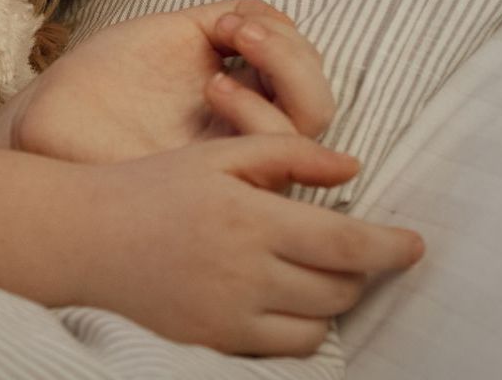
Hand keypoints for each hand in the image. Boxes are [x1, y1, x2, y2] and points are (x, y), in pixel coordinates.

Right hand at [0, 0, 332, 163]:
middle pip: (314, 107)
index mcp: (231, 167)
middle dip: (291, 71)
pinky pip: (269, 20)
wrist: (54, 119)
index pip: (292, 151)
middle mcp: (240, 128)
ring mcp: (233, 81)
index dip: (269, 118)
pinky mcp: (210, 39)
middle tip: (241, 45)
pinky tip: (223, 21)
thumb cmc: (80, 154)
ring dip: (279, 41)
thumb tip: (238, 186)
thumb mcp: (125, 176)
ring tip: (231, 28)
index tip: (213, 88)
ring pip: (303, 63)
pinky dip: (263, 15)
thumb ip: (171, 182)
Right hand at [63, 134, 423, 356]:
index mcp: (248, 216)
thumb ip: (287, 152)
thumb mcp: (217, 156)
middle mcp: (245, 272)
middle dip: (361, 269)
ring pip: (319, 325)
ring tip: (318, 271)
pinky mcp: (216, 343)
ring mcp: (231, 315)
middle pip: (339, 287)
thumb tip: (353, 168)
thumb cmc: (152, 186)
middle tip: (355, 247)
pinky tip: (285, 297)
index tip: (415, 243)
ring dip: (332, 300)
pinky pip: (284, 348)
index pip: (345, 242)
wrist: (86, 238)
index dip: (390, 247)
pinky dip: (298, 327)